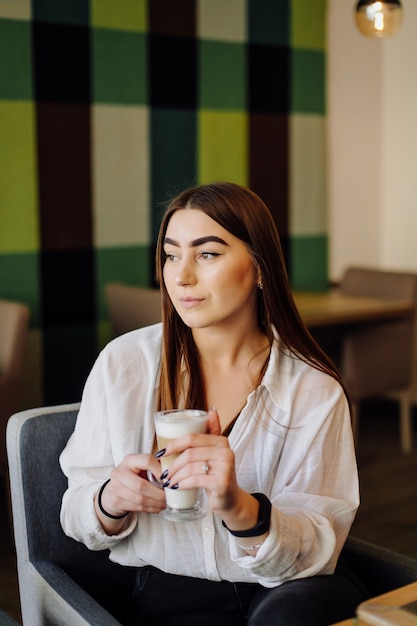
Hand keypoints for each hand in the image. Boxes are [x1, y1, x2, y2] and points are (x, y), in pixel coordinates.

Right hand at [95, 453, 165, 533]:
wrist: (116, 487)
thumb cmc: (135, 474)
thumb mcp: (143, 466)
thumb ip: (156, 466)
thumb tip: (174, 472)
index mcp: (129, 460)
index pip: (147, 461)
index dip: (159, 471)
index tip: (168, 479)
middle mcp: (120, 472)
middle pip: (141, 485)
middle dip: (158, 493)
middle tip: (168, 496)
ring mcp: (115, 488)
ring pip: (139, 499)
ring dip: (155, 503)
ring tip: (165, 503)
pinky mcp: (116, 501)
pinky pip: (137, 507)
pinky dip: (150, 509)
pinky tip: (157, 507)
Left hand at [160, 408, 254, 526]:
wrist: (230, 499)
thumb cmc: (217, 474)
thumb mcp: (215, 452)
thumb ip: (212, 432)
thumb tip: (212, 410)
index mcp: (222, 441)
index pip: (192, 438)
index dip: (174, 444)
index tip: (161, 453)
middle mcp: (226, 452)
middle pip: (190, 454)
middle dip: (173, 464)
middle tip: (164, 472)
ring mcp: (225, 468)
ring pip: (191, 468)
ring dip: (175, 476)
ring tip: (169, 481)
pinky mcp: (221, 483)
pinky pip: (195, 480)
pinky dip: (182, 484)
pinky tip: (177, 487)